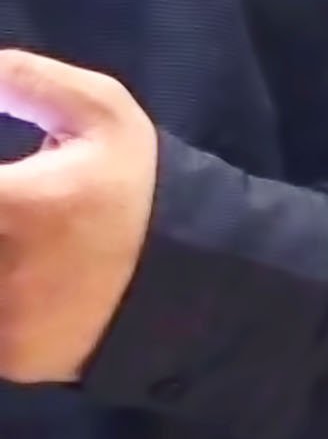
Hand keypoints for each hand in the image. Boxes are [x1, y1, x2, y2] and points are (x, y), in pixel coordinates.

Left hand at [0, 52, 159, 383]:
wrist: (196, 288)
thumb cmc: (142, 191)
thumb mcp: (101, 112)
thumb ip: (23, 78)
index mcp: (7, 203)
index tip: (7, 182)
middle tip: (15, 211)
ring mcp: (1, 323)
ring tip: (20, 241)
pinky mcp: (11, 359)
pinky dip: (3, 298)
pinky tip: (26, 281)